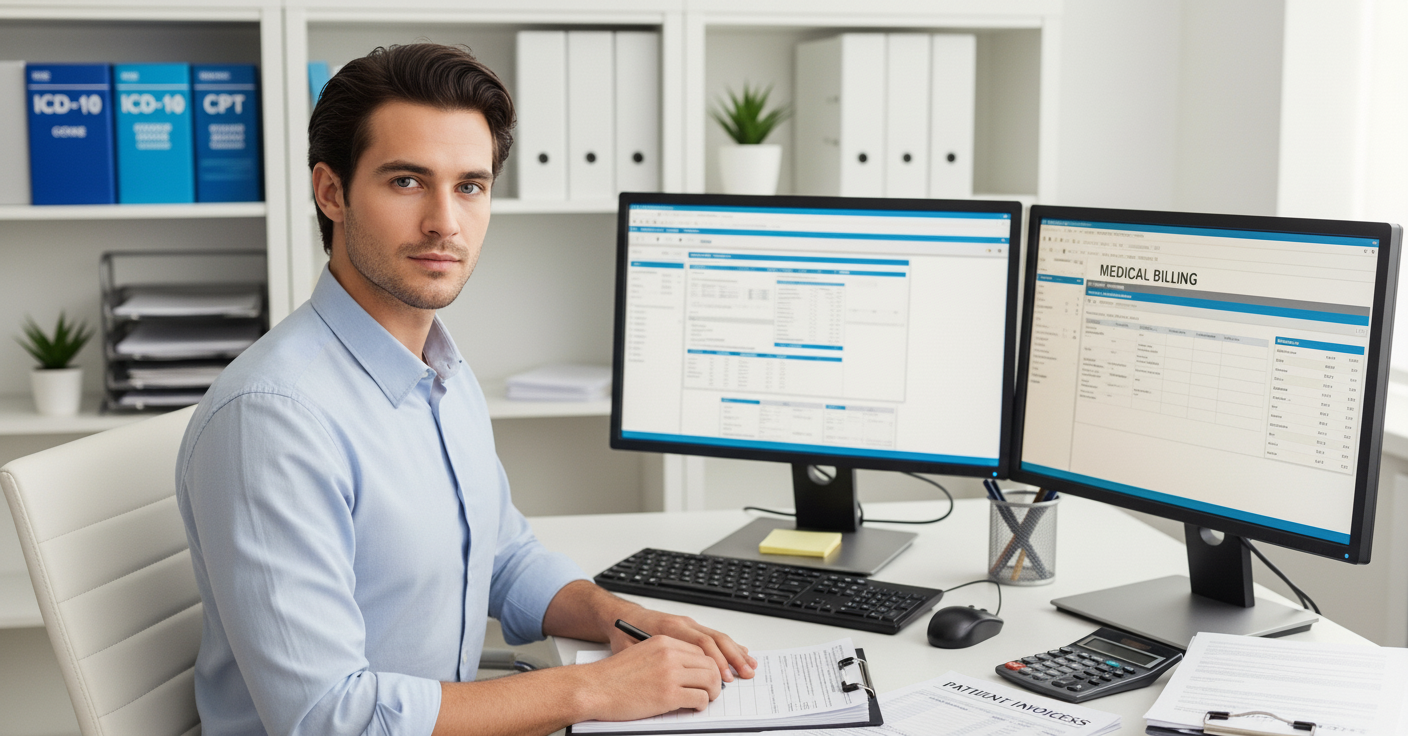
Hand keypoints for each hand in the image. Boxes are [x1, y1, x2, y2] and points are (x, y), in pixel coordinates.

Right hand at [579, 636, 722, 720]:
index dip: (708, 665)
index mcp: (663, 642)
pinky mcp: (669, 695)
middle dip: (715, 679)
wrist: (593, 688)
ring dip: (711, 692)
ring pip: (710, 680)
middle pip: (709, 664)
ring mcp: (670, 674)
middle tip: (712, 690)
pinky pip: (700, 698)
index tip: (708, 675)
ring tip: (705, 699)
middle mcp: (669, 654)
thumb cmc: (613, 676)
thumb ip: (664, 656)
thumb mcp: (642, 654)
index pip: (700, 650)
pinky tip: (694, 706)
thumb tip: (686, 669)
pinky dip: (701, 704)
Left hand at [609, 609, 757, 682]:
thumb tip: (672, 681)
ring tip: (750, 666)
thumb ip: (653, 662)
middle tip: (746, 673)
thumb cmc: (623, 635)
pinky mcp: (689, 627)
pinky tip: (740, 652)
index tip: (724, 678)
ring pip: (717, 636)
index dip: (715, 661)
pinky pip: (713, 635)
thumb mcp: (633, 649)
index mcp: (669, 628)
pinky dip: (729, 645)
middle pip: (715, 638)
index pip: (700, 643)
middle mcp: (682, 623)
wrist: (620, 617)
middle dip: (733, 657)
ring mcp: (687, 624)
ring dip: (735, 652)